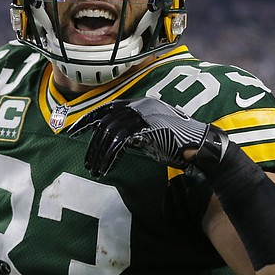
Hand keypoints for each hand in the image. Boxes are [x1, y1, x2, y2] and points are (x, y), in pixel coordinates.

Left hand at [67, 97, 211, 176]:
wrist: (201, 146)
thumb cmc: (178, 143)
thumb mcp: (151, 133)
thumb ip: (134, 132)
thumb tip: (112, 140)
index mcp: (140, 104)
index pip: (107, 108)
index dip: (88, 119)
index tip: (73, 132)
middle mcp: (141, 106)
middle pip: (106, 122)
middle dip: (92, 143)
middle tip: (86, 160)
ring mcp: (145, 116)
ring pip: (111, 133)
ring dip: (100, 154)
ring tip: (94, 169)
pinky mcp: (149, 129)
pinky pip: (121, 143)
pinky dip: (111, 157)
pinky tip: (106, 169)